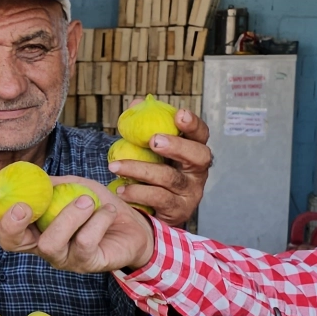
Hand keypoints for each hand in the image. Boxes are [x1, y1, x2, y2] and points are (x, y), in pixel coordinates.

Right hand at [0, 176, 155, 273]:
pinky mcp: (87, 264)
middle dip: (12, 226)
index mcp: (34, 228)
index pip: (2, 230)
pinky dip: (96, 221)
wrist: (134, 224)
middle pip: (13, 244)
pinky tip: (107, 211)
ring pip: (50, 244)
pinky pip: (83, 243)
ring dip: (68, 217)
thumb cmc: (97, 205)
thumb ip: (49, 184)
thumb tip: (27, 175)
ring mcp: (63, 259)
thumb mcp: (71, 187)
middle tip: (23, 207)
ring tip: (88, 200)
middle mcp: (43, 246)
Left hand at [107, 109, 211, 224]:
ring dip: (140, 169)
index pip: (201, 135)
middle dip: (177, 146)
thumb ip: (142, 128)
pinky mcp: (179, 211)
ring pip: (170, 178)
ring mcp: (191, 193)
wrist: (150, 212)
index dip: (193, 124)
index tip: (179, 114)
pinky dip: (138, 192)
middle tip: (154, 140)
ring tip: (115, 167)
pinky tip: (121, 190)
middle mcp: (197, 172)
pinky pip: (159, 199)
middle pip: (198, 156)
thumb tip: (136, 103)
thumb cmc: (150, 175)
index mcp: (193, 152)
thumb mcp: (147, 151)